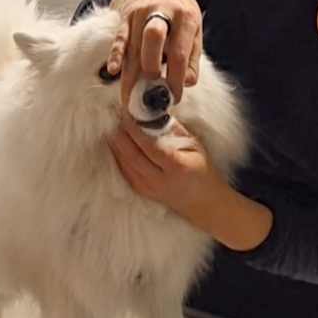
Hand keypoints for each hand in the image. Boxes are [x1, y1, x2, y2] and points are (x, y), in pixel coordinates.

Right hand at [108, 0, 201, 104]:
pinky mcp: (125, 17)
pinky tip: (114, 71)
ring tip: (129, 99)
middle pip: (153, 39)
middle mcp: (161, 11)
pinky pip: (119, 38)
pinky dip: (116, 55)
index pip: (179, 52)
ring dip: (131, 74)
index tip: (173, 97)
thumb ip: (192, 59)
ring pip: (133, 44)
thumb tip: (185, 83)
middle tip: (150, 95)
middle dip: (151, 68)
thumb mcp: (194, 32)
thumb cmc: (180, 15)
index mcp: (185, 17)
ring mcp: (140, 12)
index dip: (175, 78)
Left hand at [108, 117, 272, 250]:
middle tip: (114, 120)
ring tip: (112, 130)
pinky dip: (119, 159)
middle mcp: (160, 180)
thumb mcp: (195, 147)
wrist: (205, 202)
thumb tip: (154, 115)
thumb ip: (174, 131)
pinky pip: (126, 174)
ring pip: (126, 166)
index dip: (134, 130)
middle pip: (133, 157)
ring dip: (116, 147)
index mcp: (176, 166)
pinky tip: (116, 148)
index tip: (126, 115)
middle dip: (121, 137)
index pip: (149, 146)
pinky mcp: (144, 193)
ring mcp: (150, 189)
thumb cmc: (203, 171)